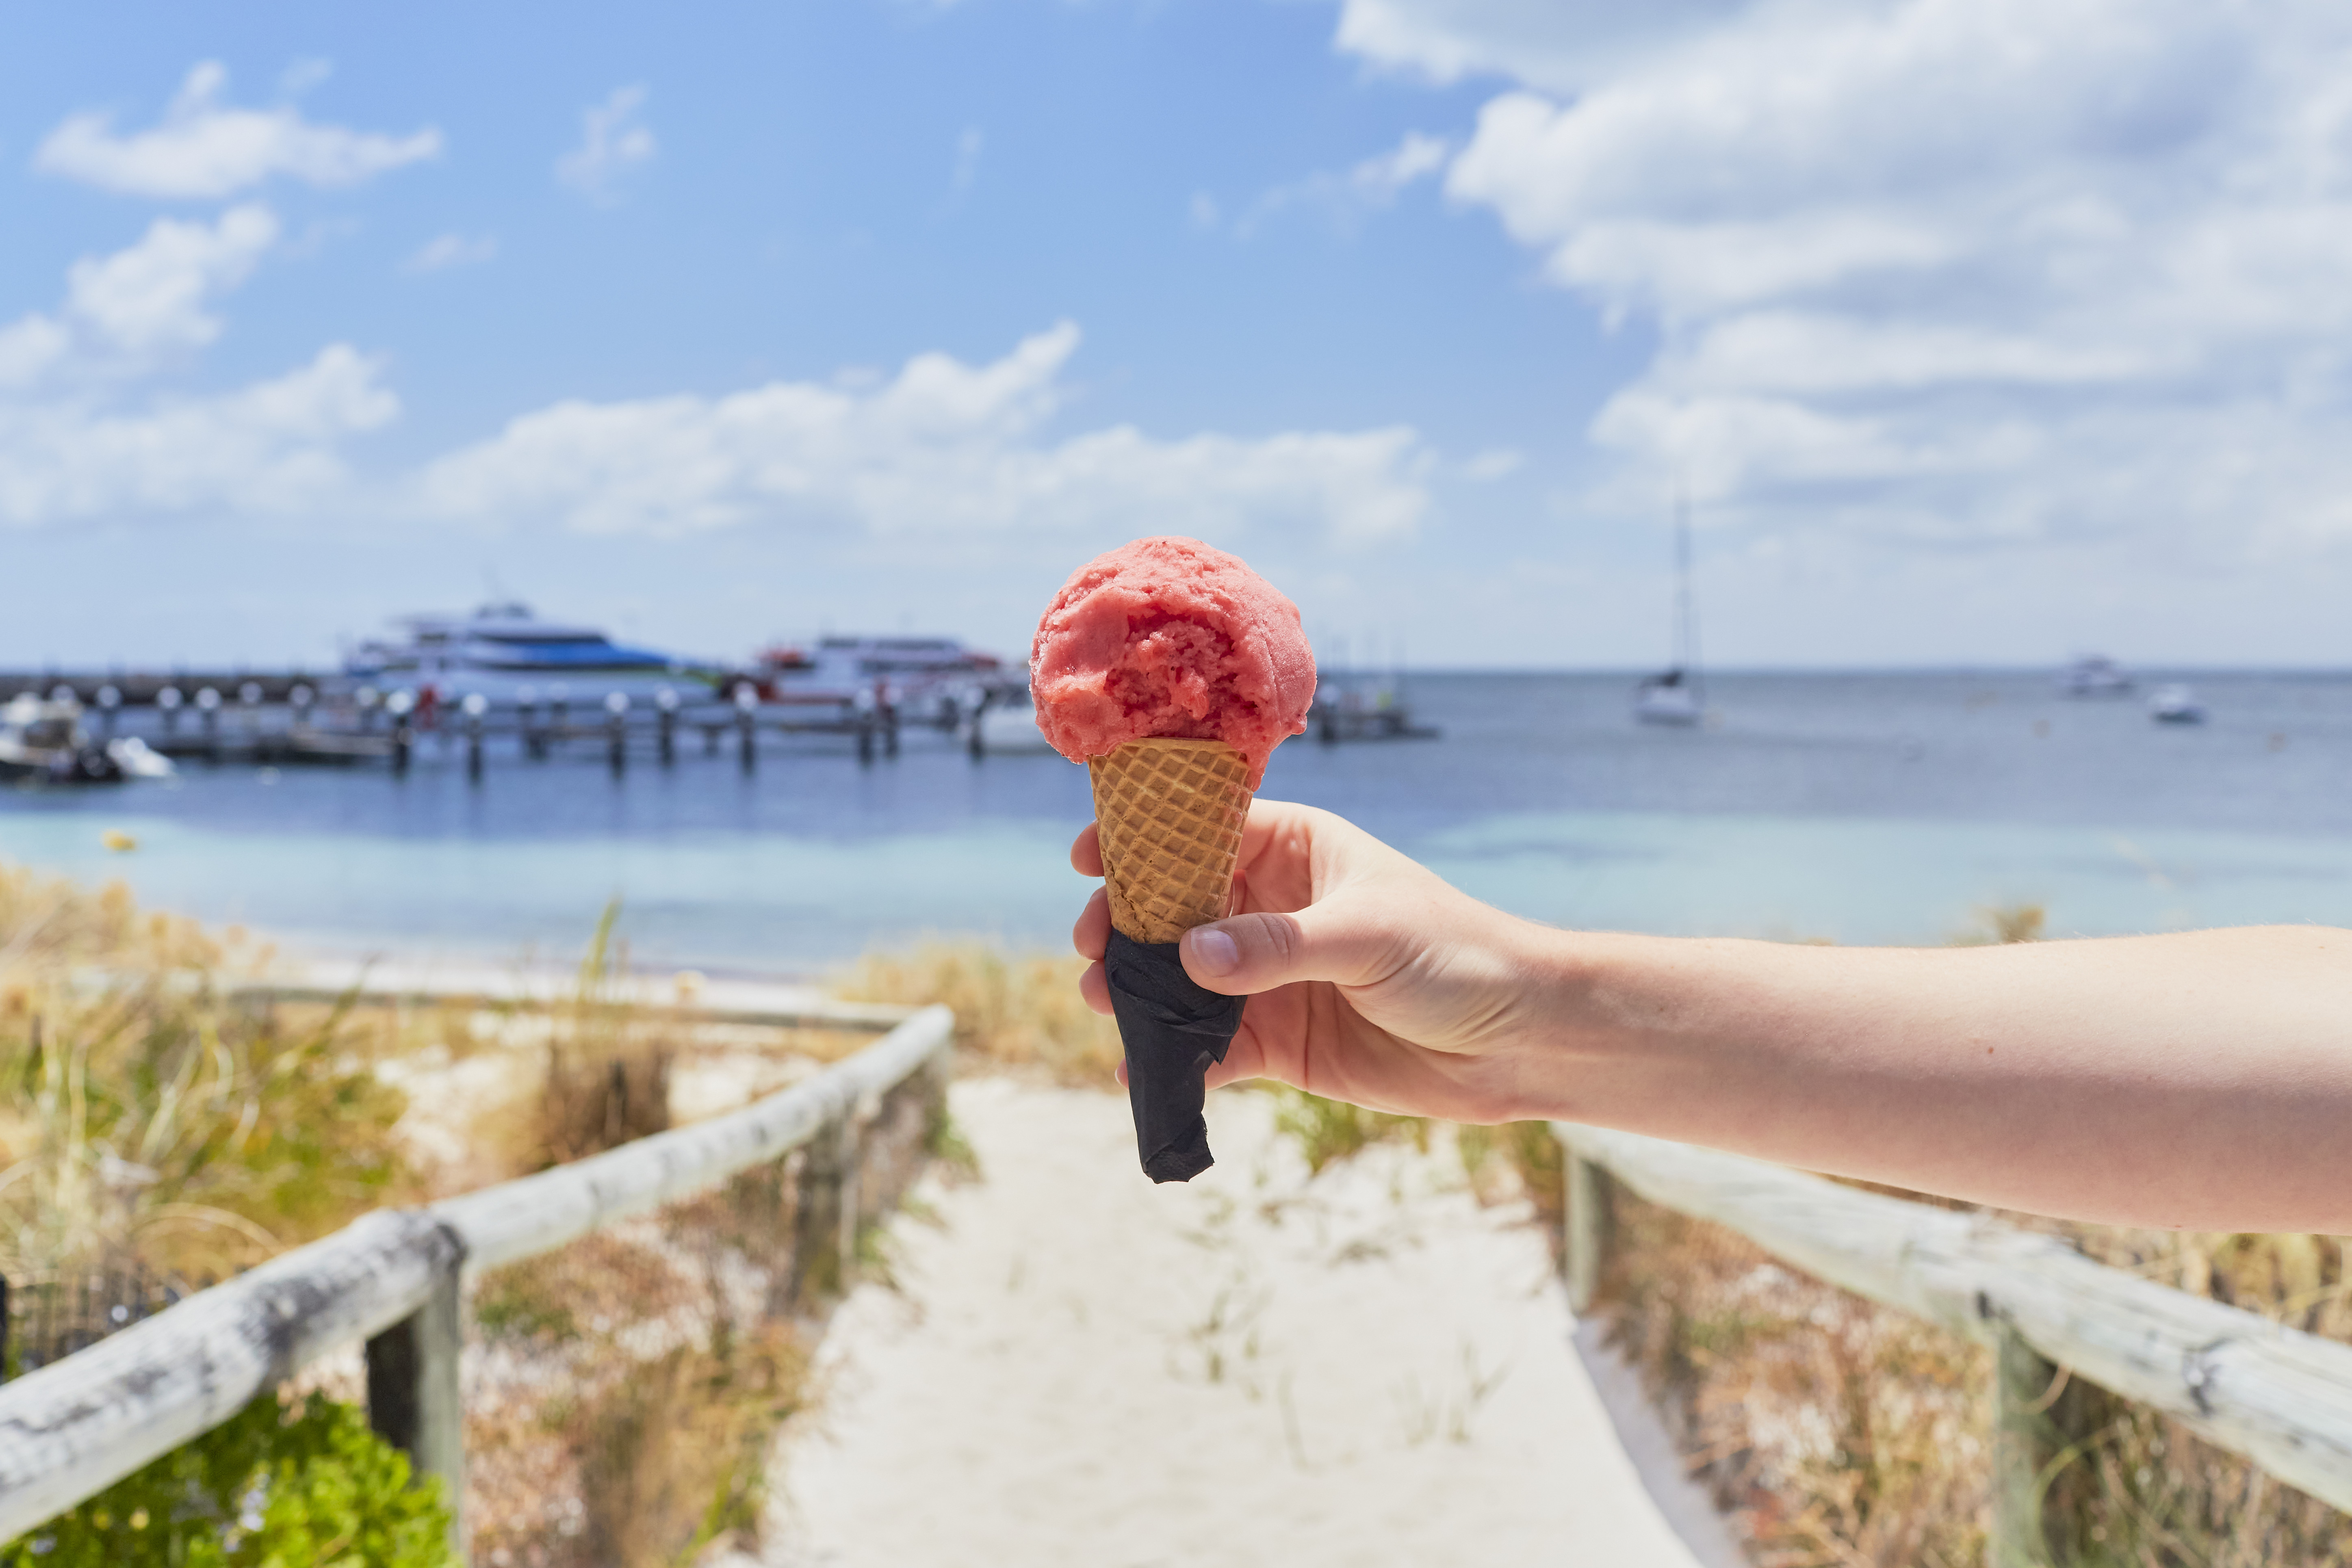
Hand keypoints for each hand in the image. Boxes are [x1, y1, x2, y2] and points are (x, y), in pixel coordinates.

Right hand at [1071, 800, 1549, 1122]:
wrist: (1519, 1039)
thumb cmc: (1458, 956)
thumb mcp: (1367, 937)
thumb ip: (1277, 946)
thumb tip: (1192, 954)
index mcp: (1297, 850)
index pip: (1204, 832)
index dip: (1144, 841)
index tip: (1089, 857)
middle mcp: (1273, 907)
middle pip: (1176, 908)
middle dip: (1127, 925)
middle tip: (1093, 948)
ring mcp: (1271, 976)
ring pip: (1183, 979)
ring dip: (1140, 991)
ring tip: (1105, 1003)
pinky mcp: (1279, 1041)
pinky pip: (1212, 1047)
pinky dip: (1178, 1058)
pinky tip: (1147, 1070)